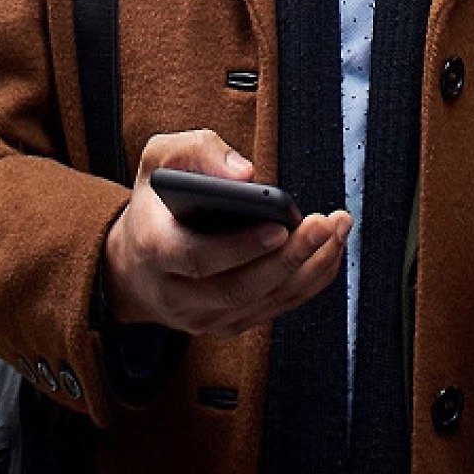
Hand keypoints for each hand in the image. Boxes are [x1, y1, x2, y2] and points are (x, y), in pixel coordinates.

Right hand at [102, 130, 351, 336]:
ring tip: (338, 229)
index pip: (197, 259)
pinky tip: (333, 248)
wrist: (135, 262)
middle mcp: (176, 294)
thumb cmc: (157, 202)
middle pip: (237, 288)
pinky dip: (311, 280)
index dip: (239, 247)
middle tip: (324, 225)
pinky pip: (276, 307)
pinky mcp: (229, 322)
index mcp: (154, 250)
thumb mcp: (160, 160)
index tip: (279, 227)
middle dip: (288, 258)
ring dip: (309, 267)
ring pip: (263, 302)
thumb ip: (198, 151)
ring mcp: (203, 315)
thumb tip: (245, 173)